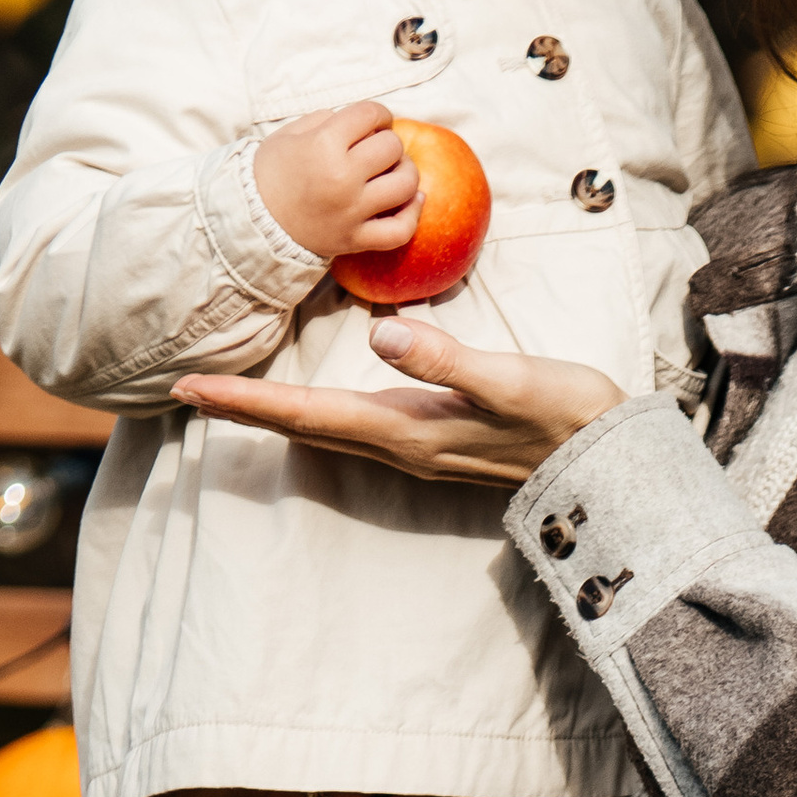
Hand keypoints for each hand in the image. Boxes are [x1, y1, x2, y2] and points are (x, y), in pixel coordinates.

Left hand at [174, 316, 621, 490]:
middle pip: (303, 427)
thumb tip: (381, 334)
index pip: (308, 413)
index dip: (245, 402)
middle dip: (243, 410)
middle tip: (185, 390)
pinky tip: (314, 403)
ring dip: (274, 415)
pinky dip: (317, 414)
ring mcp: (417, 448)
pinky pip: (354, 427)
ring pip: (326, 430)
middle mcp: (400, 446)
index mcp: (406, 430)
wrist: (611, 461)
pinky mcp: (434, 440)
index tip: (189, 389)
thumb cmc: (565, 413)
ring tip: (230, 396)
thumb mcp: (508, 379)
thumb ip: (445, 359)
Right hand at [253, 102, 419, 266]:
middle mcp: (342, 178)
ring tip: (394, 171)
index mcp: (323, 145)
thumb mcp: (291, 134)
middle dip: (388, 142)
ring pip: (405, 185)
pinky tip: (413, 200)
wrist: (252, 222)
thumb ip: (329, 119)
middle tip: (377, 149)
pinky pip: (401, 230)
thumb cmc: (271, 173)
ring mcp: (351, 212)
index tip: (375, 122)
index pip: (370, 114)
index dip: (378, 114)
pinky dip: (413, 214)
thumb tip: (367, 121)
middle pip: (392, 147)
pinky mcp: (356, 239)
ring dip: (406, 172)